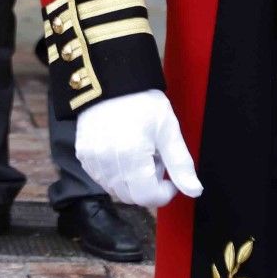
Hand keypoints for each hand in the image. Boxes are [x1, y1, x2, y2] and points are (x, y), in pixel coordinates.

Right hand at [75, 89, 203, 209]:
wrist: (109, 80)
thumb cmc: (142, 101)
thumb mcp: (168, 128)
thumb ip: (181, 163)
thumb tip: (194, 191)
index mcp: (130, 156)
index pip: (148, 197)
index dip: (164, 192)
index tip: (171, 177)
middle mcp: (107, 162)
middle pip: (131, 196)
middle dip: (148, 186)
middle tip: (154, 159)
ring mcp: (91, 159)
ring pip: (116, 189)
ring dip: (131, 181)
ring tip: (137, 153)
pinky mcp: (82, 154)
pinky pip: (101, 178)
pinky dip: (114, 174)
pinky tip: (121, 152)